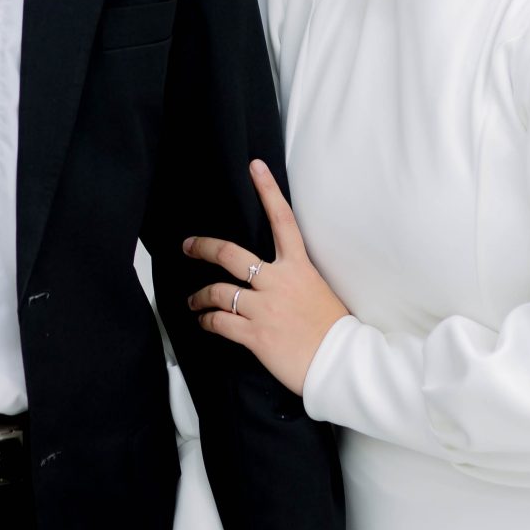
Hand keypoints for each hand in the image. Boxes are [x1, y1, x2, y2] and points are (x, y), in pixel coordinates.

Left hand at [184, 159, 349, 395]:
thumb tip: (273, 281)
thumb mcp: (318, 291)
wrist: (341, 362)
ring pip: (219, 292)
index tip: (255, 167)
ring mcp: (264, 307)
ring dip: (200, 297)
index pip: (282, 220)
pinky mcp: (255, 334)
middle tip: (188, 246)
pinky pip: (220, 322)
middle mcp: (278, 281)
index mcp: (298, 267)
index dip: (267, 191)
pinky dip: (207, 321)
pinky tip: (205, 322)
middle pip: (231, 254)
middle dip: (204, 248)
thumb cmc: (333, 329)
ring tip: (193, 302)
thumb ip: (293, 280)